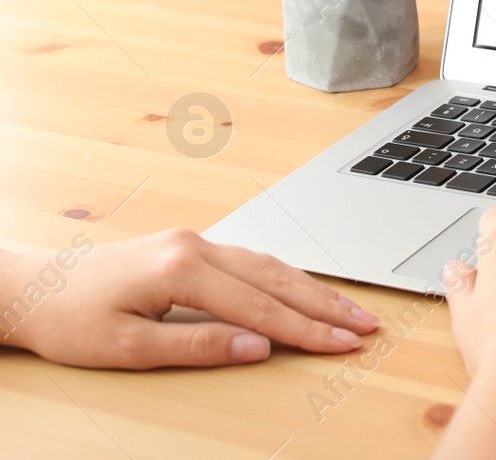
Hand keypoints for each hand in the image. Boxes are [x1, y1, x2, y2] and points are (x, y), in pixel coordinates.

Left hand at [0, 228, 379, 368]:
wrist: (32, 288)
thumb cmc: (71, 320)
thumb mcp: (128, 347)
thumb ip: (198, 345)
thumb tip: (258, 349)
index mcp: (182, 268)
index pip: (260, 306)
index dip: (307, 329)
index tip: (343, 344)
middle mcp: (197, 246)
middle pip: (277, 279)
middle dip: (327, 305)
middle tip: (366, 327)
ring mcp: (197, 242)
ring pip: (271, 265)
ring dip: (313, 291)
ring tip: (350, 312)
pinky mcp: (192, 247)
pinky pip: (253, 261)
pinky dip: (287, 279)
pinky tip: (306, 291)